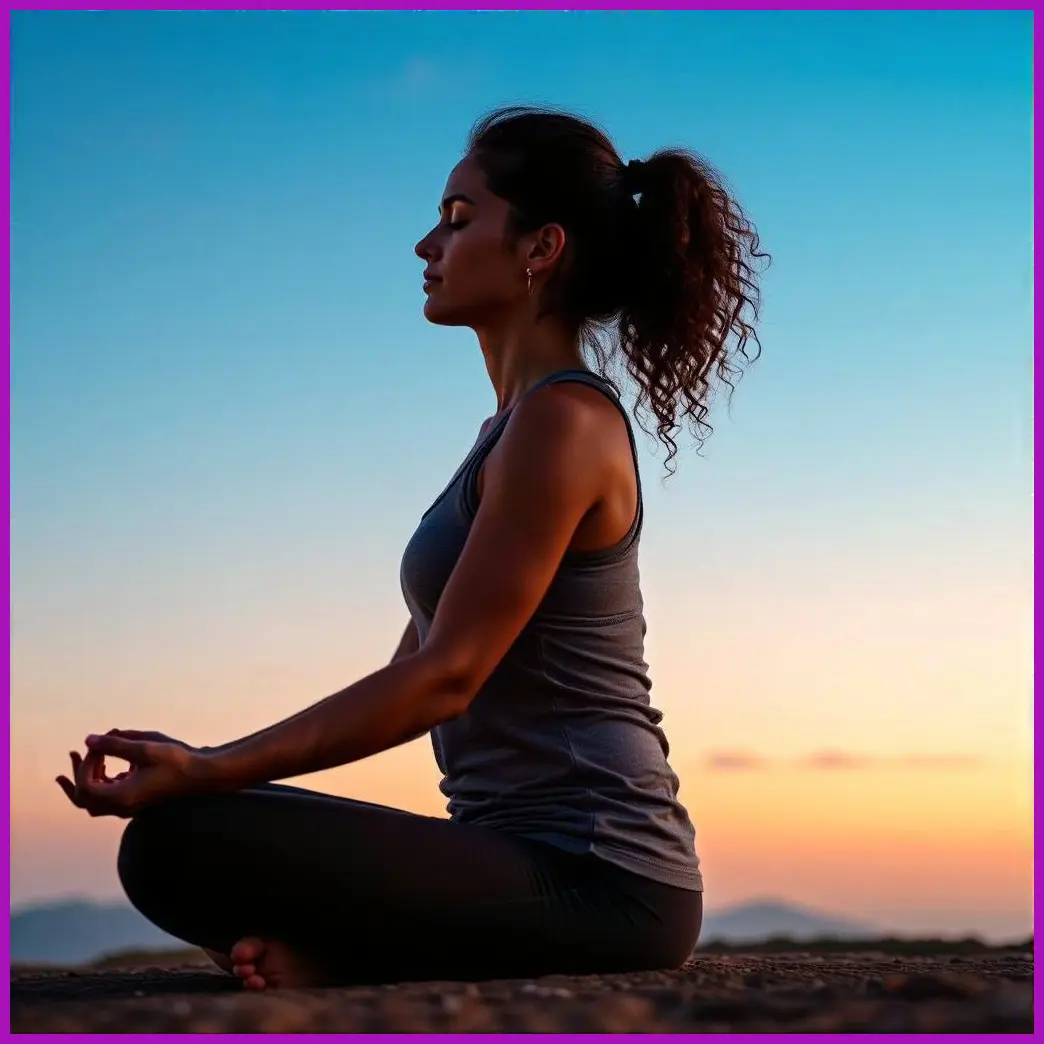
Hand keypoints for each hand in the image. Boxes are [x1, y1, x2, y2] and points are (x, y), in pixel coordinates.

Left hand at [56, 732, 201, 818]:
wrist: (201, 776)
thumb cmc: (177, 761)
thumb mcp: (146, 748)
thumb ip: (115, 744)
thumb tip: (88, 739)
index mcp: (121, 796)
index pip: (86, 784)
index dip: (87, 762)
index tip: (101, 744)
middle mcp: (122, 807)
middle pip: (83, 799)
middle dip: (75, 774)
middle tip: (73, 753)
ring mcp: (128, 807)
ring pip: (93, 802)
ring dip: (85, 780)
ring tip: (84, 758)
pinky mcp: (136, 802)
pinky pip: (108, 798)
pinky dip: (101, 782)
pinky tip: (109, 766)